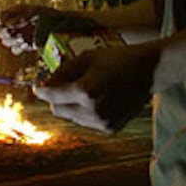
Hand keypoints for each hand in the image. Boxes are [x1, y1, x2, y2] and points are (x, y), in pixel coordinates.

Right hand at [0, 4, 57, 54]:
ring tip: (23, 37)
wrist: (61, 27)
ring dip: (13, 41)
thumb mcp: (34, 11)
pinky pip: (15, 50)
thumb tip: (5, 23)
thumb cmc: (48, 15)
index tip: (0, 24)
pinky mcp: (25, 45)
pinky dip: (20, 47)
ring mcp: (19, 35)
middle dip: (6, 33)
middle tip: (15, 32)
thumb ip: (19, 16)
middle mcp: (15, 25)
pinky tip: (27, 43)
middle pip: (1, 31)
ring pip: (6, 42)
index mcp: (15, 13)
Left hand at [34, 41, 160, 132]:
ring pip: (71, 117)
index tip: (37, 87)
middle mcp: (92, 110)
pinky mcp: (110, 128)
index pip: (52, 96)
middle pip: (58, 110)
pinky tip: (98, 97)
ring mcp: (102, 122)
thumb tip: (45, 84)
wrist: (148, 71)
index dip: (41, 91)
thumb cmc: (116, 59)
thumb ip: (63, 71)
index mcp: (85, 91)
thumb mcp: (86, 58)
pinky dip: (86, 111)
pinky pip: (87, 121)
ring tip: (85, 88)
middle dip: (56, 98)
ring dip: (71, 105)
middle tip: (61, 85)